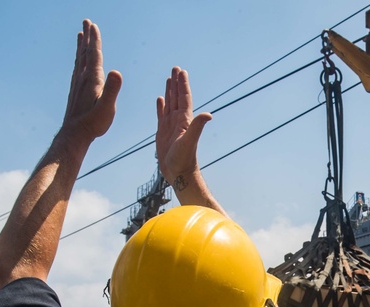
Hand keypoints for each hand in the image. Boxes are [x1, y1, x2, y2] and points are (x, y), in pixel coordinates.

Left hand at [61, 19, 121, 144]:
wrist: (75, 135)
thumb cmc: (93, 124)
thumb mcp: (106, 108)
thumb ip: (111, 90)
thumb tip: (116, 71)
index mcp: (92, 80)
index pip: (94, 55)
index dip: (94, 39)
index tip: (93, 25)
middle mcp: (82, 79)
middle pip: (85, 53)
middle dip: (87, 37)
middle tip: (86, 22)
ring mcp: (77, 85)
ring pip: (79, 60)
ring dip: (81, 47)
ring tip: (81, 36)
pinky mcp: (75, 92)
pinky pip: (77, 70)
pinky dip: (79, 61)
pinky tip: (79, 63)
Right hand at [156, 67, 211, 190]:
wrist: (179, 174)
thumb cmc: (184, 160)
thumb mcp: (189, 141)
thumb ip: (197, 126)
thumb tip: (209, 114)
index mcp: (185, 120)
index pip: (184, 98)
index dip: (183, 84)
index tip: (181, 71)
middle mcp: (179, 121)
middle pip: (177, 97)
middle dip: (177, 83)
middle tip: (175, 68)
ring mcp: (170, 126)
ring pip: (170, 104)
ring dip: (169, 91)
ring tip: (168, 79)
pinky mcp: (163, 133)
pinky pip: (161, 115)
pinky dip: (161, 106)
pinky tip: (160, 99)